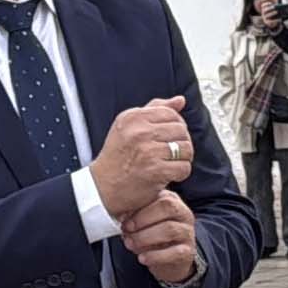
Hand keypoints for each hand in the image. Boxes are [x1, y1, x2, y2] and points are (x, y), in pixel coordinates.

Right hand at [90, 98, 195, 218]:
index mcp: (133, 118)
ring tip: (169, 163)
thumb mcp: (129, 127)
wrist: (102, 188)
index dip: (176, 126)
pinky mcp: (155, 171)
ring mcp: (148, 151)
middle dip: (181, 143)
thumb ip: (154, 110)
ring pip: (185, 149)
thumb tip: (180, 100)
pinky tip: (168, 175)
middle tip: (170, 153)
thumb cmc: (117, 157)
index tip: (169, 137)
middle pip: (181, 131)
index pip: (171, 113)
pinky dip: (180, 173)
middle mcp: (139, 132)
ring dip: (182, 159)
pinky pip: (183, 167)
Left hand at [122, 191, 199, 285]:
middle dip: (143, 219)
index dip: (140, 206)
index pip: (160, 196)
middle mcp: (183, 214)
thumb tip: (120, 214)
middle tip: (126, 230)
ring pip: (170, 230)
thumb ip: (135, 213)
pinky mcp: (188, 252)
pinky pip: (175, 252)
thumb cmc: (152, 235)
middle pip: (168, 207)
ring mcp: (188, 233)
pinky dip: (155, 256)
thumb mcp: (143, 220)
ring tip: (130, 244)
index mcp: (172, 201)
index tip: (122, 217)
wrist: (168, 260)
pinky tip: (142, 258)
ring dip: (145, 237)